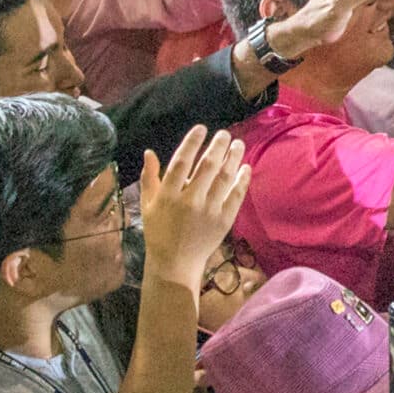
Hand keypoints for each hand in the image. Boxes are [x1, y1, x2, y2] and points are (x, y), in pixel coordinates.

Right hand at [137, 126, 250, 288]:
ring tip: (238, 144)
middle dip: (218, 145)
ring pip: (225, 178)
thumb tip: (149, 152)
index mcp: (168, 196)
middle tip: (225, 134)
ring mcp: (209, 211)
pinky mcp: (224, 221)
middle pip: (208, 166)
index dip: (192, 142)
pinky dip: (243, 180)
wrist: (175, 263)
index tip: (202, 128)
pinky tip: (246, 167)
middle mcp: (190, 201)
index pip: (181, 162)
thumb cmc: (159, 232)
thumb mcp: (147, 205)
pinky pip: (236, 196)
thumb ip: (149, 177)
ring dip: (233, 158)